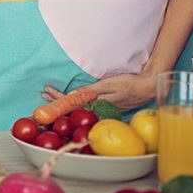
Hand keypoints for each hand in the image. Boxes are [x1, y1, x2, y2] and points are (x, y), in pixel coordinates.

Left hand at [41, 72, 155, 111]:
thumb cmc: (129, 83)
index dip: (58, 99)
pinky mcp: (107, 107)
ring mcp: (103, 109)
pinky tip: (71, 101)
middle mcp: (98, 109)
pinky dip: (77, 102)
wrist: (147, 88)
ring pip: (79, 107)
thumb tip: (73, 95)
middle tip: (45, 94)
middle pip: (73, 106)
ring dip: (65, 102)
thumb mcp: (109, 84)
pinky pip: (87, 106)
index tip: (48, 92)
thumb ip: (91, 91)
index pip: (73, 103)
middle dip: (58, 100)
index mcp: (97, 103)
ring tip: (52, 97)